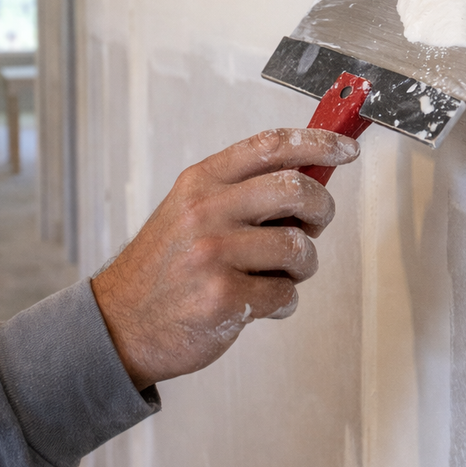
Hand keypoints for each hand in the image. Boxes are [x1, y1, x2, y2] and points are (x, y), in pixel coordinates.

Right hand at [91, 127, 358, 390]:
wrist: (120, 324)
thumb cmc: (165, 268)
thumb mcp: (190, 211)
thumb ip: (243, 192)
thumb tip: (310, 179)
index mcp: (201, 181)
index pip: (271, 145)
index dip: (318, 142)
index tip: (345, 149)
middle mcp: (206, 210)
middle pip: (296, 188)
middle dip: (320, 209)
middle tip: (313, 225)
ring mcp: (213, 254)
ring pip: (298, 246)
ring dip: (301, 266)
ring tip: (278, 275)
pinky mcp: (223, 297)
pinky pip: (285, 293)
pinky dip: (282, 302)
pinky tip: (258, 303)